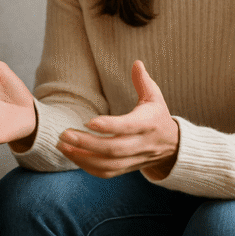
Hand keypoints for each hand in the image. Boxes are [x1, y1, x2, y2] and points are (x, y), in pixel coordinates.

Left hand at [57, 61, 178, 179]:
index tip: (88, 121)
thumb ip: (143, 81)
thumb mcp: (155, 97)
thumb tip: (136, 63)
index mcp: (148, 124)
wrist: (172, 146)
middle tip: (64, 134)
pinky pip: (106, 173)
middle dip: (87, 143)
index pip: (127, 127)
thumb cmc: (157, 117)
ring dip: (82, 157)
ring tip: (62, 146)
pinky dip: (87, 166)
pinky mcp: (127, 169)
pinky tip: (72, 155)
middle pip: (113, 149)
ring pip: (108, 164)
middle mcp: (141, 144)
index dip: (109, 126)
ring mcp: (134, 159)